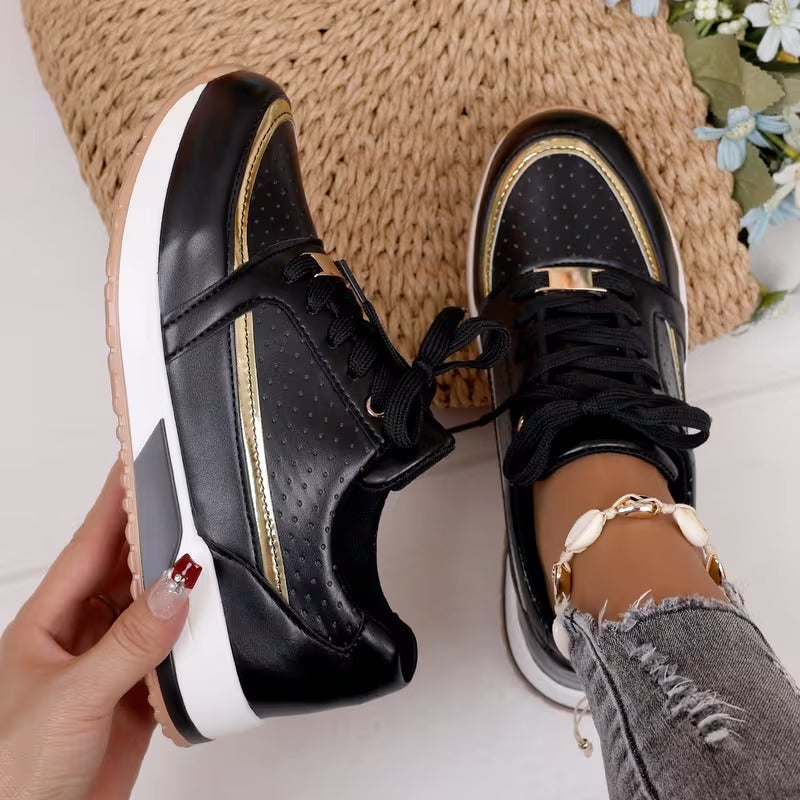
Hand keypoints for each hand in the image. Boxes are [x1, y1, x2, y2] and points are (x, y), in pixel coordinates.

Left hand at [0, 462, 199, 799]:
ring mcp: (106, 670)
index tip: (143, 460)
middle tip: (196, 509)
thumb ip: (129, 641)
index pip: (90, 544)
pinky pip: (170, 660)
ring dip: (181, 597)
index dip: (116, 501)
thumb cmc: (7, 771)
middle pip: (127, 573)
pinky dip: (192, 648)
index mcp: (46, 621)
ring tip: (213, 566)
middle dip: (159, 542)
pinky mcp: (132, 703)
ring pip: (152, 615)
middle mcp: (78, 638)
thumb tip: (177, 589)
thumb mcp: (72, 695)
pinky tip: (210, 634)